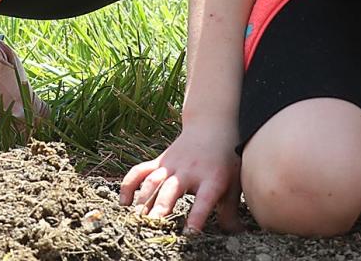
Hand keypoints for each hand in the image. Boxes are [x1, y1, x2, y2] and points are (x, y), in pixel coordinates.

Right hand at [120, 122, 242, 233]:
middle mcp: (188, 171)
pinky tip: (123, 203)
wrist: (212, 125)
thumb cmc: (226, 158)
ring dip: (143, 200)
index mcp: (211, 178)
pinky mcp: (159, 162)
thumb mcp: (233, 183)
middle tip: (152, 227)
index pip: (202, 201)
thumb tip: (236, 235)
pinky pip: (140, 172)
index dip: (196, 217)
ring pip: (153, 182)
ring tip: (136, 220)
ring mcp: (170, 165)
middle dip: (161, 209)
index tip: (189, 234)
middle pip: (171, 191)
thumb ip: (230, 211)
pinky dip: (128, 185)